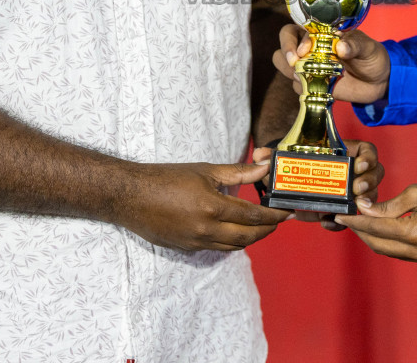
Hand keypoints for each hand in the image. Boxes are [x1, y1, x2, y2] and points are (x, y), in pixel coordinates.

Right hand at [120, 161, 289, 251]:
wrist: (130, 197)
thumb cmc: (166, 178)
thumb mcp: (204, 170)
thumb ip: (237, 172)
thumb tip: (264, 168)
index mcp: (213, 207)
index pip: (253, 216)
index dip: (273, 215)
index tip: (286, 212)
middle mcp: (207, 230)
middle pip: (248, 237)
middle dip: (267, 230)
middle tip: (278, 221)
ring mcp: (196, 243)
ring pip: (234, 247)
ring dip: (250, 238)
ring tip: (260, 226)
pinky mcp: (187, 249)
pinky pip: (217, 249)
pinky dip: (231, 241)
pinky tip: (234, 230)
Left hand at [251, 140, 384, 230]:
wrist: (291, 180)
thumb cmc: (295, 162)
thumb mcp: (286, 155)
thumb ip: (272, 154)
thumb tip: (260, 155)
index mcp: (345, 153)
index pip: (368, 151)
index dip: (368, 158)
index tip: (358, 165)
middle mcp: (353, 173)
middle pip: (375, 175)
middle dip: (369, 182)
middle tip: (357, 189)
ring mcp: (351, 192)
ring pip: (370, 197)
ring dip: (365, 202)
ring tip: (353, 205)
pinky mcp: (342, 209)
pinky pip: (350, 218)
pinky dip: (341, 222)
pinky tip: (329, 221)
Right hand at [274, 24, 391, 104]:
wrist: (378, 80)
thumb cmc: (371, 56)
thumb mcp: (367, 47)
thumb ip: (355, 45)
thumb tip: (341, 47)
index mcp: (320, 31)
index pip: (297, 29)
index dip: (294, 39)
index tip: (303, 51)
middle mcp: (309, 46)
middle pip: (284, 44)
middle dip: (285, 53)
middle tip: (295, 64)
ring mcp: (308, 65)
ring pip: (284, 64)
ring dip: (290, 71)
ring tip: (305, 77)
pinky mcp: (311, 83)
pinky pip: (297, 86)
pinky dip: (303, 87)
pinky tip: (319, 89)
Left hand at [337, 179, 416, 266]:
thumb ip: (389, 205)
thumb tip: (366, 208)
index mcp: (416, 232)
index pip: (377, 228)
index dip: (357, 222)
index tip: (341, 215)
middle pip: (380, 245)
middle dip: (361, 233)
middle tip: (347, 219)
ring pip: (390, 252)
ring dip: (374, 239)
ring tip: (361, 223)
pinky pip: (402, 253)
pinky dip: (389, 242)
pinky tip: (382, 230)